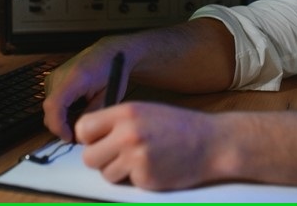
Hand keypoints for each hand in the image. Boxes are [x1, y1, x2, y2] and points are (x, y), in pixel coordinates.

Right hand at [43, 41, 128, 140]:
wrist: (108, 52)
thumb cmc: (112, 70)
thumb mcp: (108, 95)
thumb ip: (92, 114)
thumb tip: (80, 132)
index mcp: (75, 78)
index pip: (54, 105)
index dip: (58, 126)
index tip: (69, 137)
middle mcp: (59, 76)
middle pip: (50, 110)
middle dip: (62, 127)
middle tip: (80, 134)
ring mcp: (53, 78)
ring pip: (50, 109)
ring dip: (62, 119)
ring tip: (81, 118)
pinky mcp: (52, 81)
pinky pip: (53, 103)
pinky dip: (62, 111)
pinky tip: (77, 110)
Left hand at [75, 101, 226, 190]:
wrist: (212, 143)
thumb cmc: (178, 127)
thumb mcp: (145, 112)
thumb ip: (117, 122)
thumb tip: (90, 138)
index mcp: (126, 113)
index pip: (84, 128)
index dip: (90, 138)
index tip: (100, 141)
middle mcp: (127, 134)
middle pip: (89, 157)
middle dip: (101, 160)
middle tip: (119, 156)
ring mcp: (136, 157)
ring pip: (106, 174)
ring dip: (120, 172)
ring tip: (143, 160)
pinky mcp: (145, 177)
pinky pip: (126, 183)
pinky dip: (137, 179)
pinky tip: (155, 167)